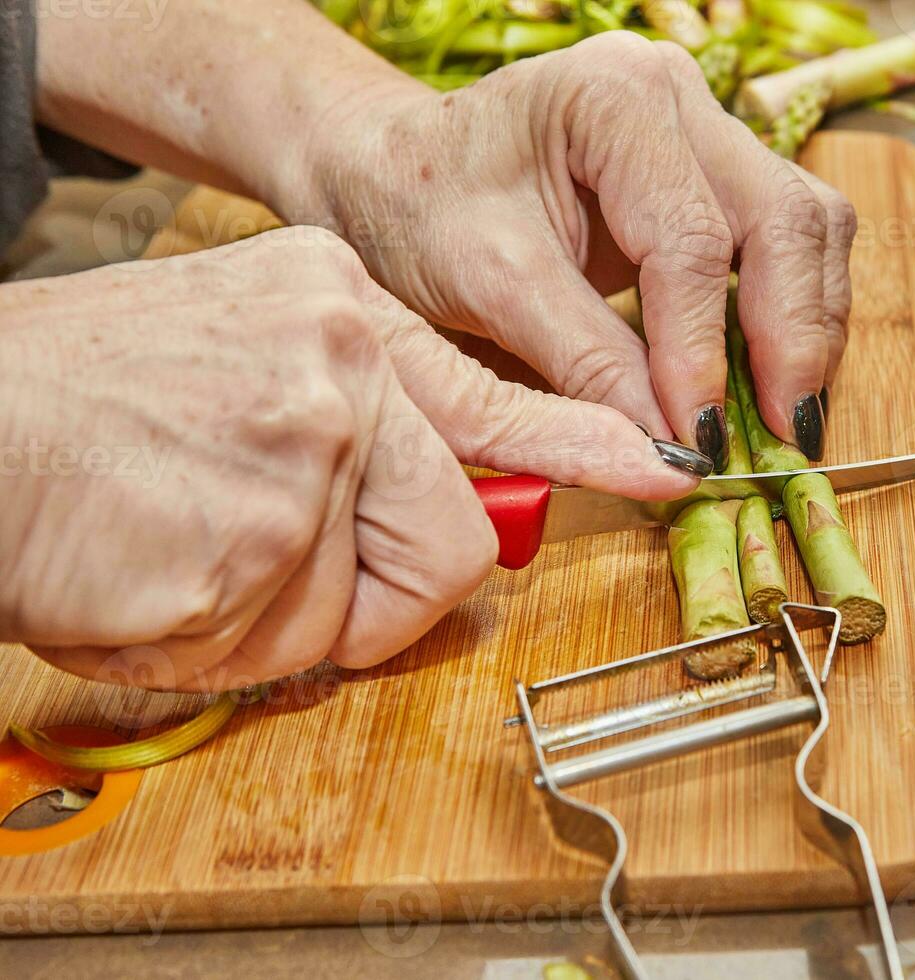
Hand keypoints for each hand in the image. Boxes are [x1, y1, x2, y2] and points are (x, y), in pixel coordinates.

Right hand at [0, 229, 693, 689]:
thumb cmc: (89, 403)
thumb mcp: (244, 361)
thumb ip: (352, 430)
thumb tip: (441, 511)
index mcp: (343, 306)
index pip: (500, 396)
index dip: (585, 448)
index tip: (657, 471)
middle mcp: (344, 357)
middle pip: (454, 537)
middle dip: (376, 593)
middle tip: (268, 569)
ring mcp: (310, 441)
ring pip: (363, 606)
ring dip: (277, 617)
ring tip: (183, 556)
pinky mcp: (261, 534)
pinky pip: (287, 644)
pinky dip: (218, 641)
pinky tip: (151, 575)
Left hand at [297, 32, 856, 463]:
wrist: (392, 176)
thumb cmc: (417, 213)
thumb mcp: (489, 285)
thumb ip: (586, 361)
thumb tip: (673, 448)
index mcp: (612, 97)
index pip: (693, 239)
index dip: (702, 351)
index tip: (698, 439)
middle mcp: (676, 95)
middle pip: (784, 218)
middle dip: (791, 341)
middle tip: (782, 436)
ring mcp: (702, 127)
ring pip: (807, 225)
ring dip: (808, 328)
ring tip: (786, 419)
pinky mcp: (709, 172)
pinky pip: (787, 239)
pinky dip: (792, 313)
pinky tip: (773, 378)